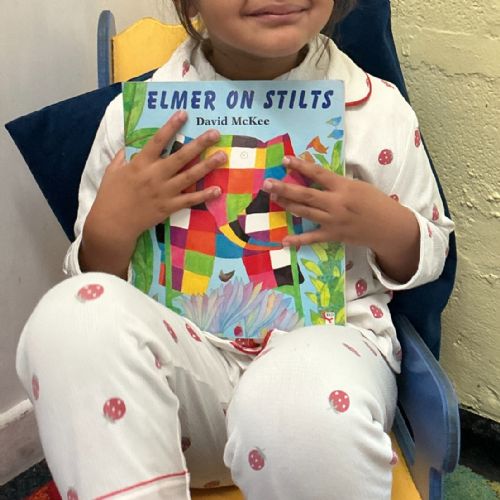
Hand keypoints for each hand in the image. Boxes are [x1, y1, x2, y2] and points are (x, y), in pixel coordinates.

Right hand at [80, 110, 225, 276]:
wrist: (112, 224)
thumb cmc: (110, 196)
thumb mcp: (112, 172)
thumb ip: (122, 157)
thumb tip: (129, 146)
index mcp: (140, 164)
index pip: (158, 140)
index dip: (171, 126)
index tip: (184, 114)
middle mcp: (155, 175)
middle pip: (181, 156)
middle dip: (199, 144)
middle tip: (215, 134)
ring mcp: (164, 192)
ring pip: (190, 176)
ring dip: (207, 166)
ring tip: (223, 156)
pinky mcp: (169, 207)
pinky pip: (189, 200)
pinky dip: (204, 195)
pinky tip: (217, 190)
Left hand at [262, 155, 419, 282]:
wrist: (389, 227)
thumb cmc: (375, 202)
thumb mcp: (358, 185)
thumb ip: (337, 183)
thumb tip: (316, 177)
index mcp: (343, 187)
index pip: (318, 173)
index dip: (301, 166)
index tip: (285, 160)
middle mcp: (336, 203)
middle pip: (305, 194)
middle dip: (284, 188)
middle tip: (267, 183)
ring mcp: (333, 221)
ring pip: (305, 212)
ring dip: (287, 205)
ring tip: (273, 198)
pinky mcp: (333, 235)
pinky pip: (312, 238)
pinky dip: (298, 240)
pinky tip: (284, 240)